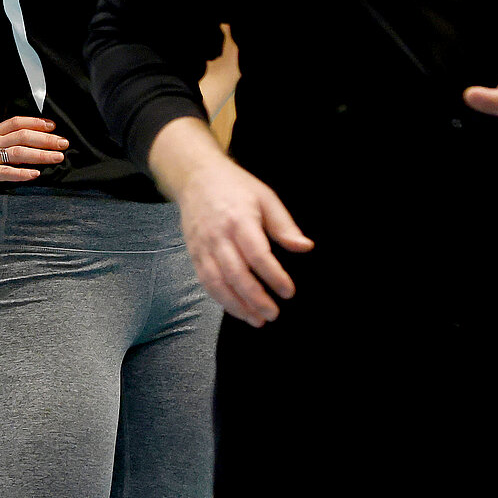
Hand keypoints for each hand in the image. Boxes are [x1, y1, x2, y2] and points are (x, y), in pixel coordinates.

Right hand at [0, 116, 66, 191]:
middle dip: (46, 139)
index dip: (36, 122)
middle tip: (64, 143)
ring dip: (40, 155)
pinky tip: (34, 175)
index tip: (52, 126)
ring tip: (57, 158)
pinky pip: (5, 172)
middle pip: (24, 136)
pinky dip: (21, 173)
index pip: (16, 122)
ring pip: (19, 152)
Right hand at [175, 158, 311, 325]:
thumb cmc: (235, 186)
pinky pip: (206, 282)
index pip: (257, 254)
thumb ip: (284, 226)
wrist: (195, 176)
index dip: (273, 276)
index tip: (289, 292)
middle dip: (255, 298)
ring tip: (257, 320)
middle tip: (274, 314)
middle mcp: (218, 235)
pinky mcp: (193, 253)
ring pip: (217, 283)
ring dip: (236, 305)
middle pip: (235, 273)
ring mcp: (202, 246)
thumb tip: (305, 247)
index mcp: (239, 219)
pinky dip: (221, 299)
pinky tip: (238, 310)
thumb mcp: (265, 197)